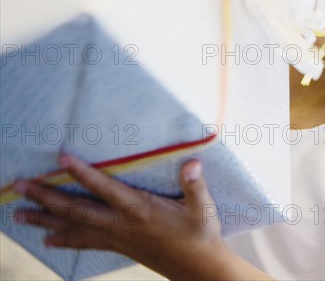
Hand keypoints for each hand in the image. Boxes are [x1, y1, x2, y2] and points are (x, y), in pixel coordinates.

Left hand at [13, 155, 224, 270]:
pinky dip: (64, 240)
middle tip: (20, 187)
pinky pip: (85, 243)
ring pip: (74, 228)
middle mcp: (122, 224)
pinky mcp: (119, 246)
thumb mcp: (203, 208)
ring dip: (45, 220)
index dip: (83, 174)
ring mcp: (117, 238)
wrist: (198, 268)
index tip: (61, 157)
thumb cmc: (200, 233)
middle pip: (77, 211)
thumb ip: (195, 185)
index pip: (105, 189)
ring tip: (19, 215)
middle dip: (46, 199)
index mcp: (140, 210)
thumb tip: (192, 164)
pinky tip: (48, 241)